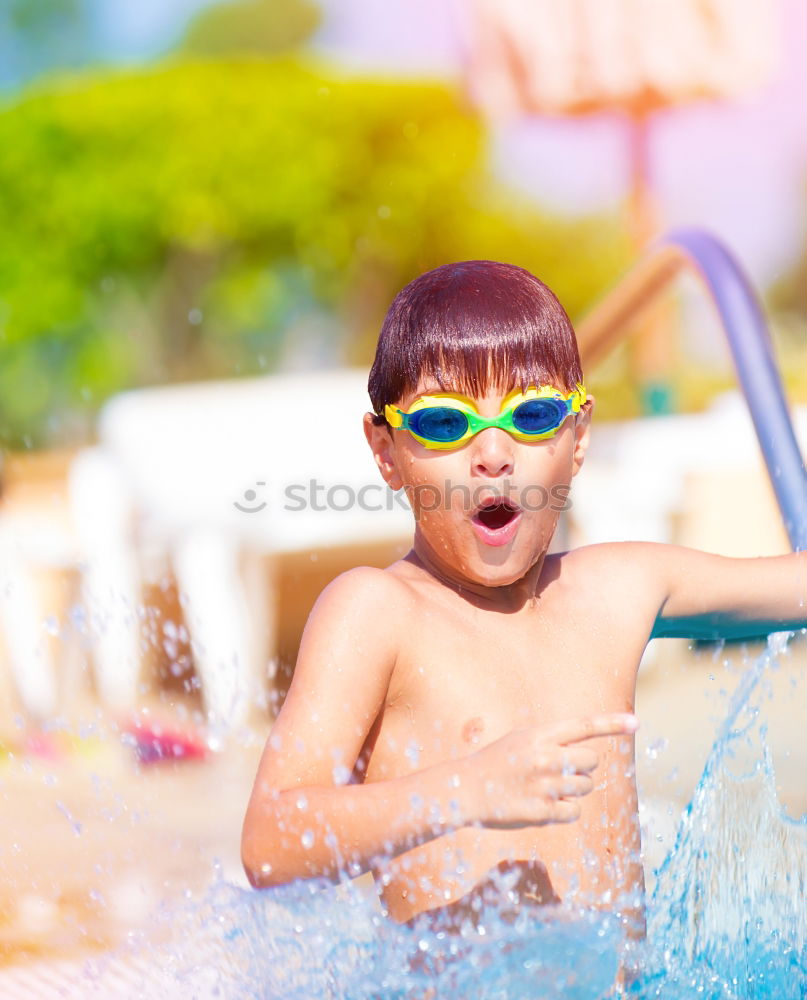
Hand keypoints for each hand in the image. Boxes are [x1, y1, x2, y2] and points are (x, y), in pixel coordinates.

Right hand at [467, 713, 637, 828]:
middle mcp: (545, 757)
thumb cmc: (497, 763)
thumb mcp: (521, 740)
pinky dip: (564, 809)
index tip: (635, 722)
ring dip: (574, 788)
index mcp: (539, 734)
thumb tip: (590, 754)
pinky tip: (543, 804)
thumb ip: (553, 741)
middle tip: (562, 770)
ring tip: (547, 786)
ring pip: (585, 786)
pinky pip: (574, 810)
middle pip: (592, 761)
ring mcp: (545, 785)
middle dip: (584, 767)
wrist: (466, 790)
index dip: (612, 724)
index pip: (584, 725)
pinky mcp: (543, 811)